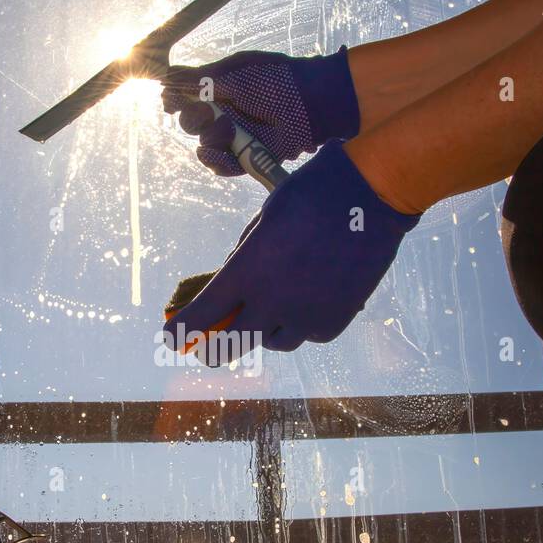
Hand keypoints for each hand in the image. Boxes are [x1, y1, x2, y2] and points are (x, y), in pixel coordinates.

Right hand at [161, 48, 359, 176]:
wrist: (313, 102)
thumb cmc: (278, 80)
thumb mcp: (237, 72)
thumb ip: (203, 78)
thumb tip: (168, 77)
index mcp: (219, 89)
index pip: (187, 97)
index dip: (175, 101)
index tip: (170, 102)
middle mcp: (225, 113)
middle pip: (191, 123)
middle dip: (193, 119)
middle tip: (207, 113)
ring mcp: (236, 136)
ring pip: (205, 146)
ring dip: (210, 138)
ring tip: (228, 130)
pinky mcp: (248, 156)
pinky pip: (224, 166)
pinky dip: (217, 163)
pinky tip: (217, 155)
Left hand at [163, 142, 419, 361]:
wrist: (370, 196)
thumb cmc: (311, 195)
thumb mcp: (264, 221)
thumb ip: (246, 259)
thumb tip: (234, 286)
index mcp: (245, 273)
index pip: (201, 317)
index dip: (181, 331)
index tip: (172, 337)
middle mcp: (271, 303)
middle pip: (231, 346)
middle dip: (217, 347)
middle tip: (212, 345)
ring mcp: (305, 317)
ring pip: (275, 343)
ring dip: (267, 331)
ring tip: (276, 309)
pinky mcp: (335, 322)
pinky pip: (309, 334)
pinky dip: (304, 324)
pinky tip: (311, 301)